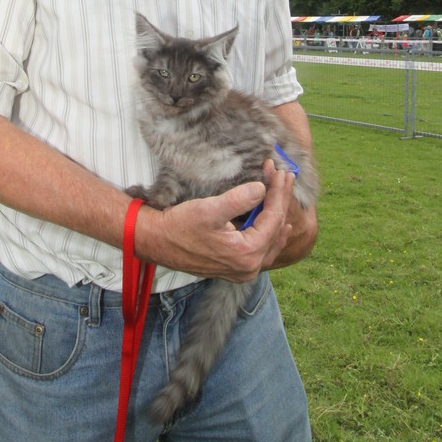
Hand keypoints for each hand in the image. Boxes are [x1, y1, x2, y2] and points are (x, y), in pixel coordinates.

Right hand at [133, 162, 293, 281]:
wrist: (158, 242)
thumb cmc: (179, 226)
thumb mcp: (208, 209)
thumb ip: (238, 199)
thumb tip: (262, 189)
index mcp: (246, 254)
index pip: (273, 218)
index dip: (278, 193)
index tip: (280, 171)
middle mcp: (249, 268)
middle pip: (276, 229)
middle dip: (281, 200)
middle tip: (284, 176)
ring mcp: (243, 271)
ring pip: (272, 241)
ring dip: (278, 215)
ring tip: (283, 192)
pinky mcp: (236, 268)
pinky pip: (263, 250)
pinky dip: (271, 232)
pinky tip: (277, 223)